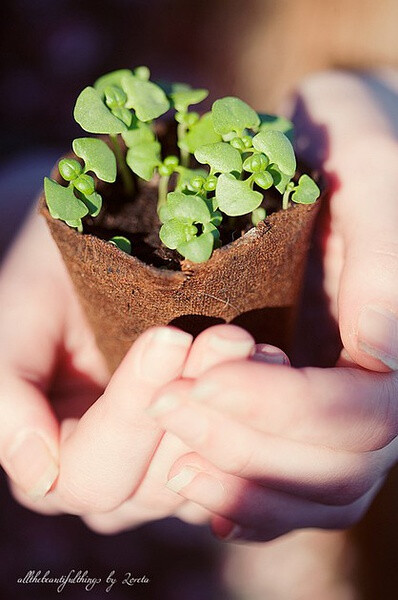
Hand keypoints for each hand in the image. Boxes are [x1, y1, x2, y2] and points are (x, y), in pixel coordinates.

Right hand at [0, 225, 258, 531]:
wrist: (94, 264)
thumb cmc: (47, 289)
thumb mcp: (17, 325)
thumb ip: (10, 396)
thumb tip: (38, 475)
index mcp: (51, 470)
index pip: (90, 473)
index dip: (131, 411)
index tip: (169, 338)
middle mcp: (109, 482)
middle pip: (154, 481)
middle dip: (190, 403)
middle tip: (226, 336)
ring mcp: (160, 471)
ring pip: (201, 472)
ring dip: (230, 407)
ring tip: (250, 344)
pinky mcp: (202, 449)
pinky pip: (233, 455)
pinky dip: (253, 411)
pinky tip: (268, 360)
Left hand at [144, 70, 397, 541]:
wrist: (323, 155)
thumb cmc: (346, 145)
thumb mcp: (366, 166)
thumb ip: (383, 253)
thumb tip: (380, 351)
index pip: (368, 413)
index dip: (290, 408)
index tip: (207, 374)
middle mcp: (383, 391)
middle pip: (340, 469)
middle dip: (250, 447)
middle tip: (168, 406)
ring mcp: (345, 413)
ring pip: (315, 494)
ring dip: (241, 485)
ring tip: (169, 452)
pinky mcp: (305, 418)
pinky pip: (288, 489)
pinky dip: (243, 499)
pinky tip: (187, 476)